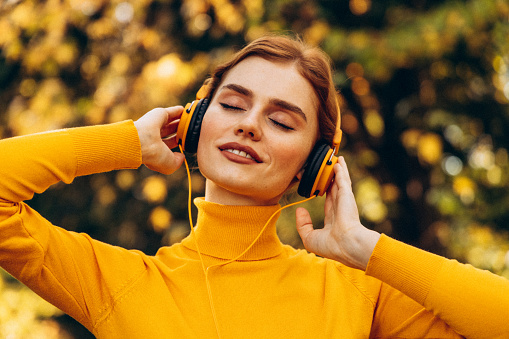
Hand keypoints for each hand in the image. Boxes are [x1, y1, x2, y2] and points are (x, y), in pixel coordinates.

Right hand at [134, 106, 185, 174]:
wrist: (141, 142)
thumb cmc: (153, 155)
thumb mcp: (169, 165)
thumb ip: (177, 162)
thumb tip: (182, 156)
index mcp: (154, 148)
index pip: (168, 144)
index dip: (177, 143)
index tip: (186, 142)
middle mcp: (153, 135)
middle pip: (169, 131)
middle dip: (178, 130)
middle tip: (189, 130)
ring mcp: (155, 124)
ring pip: (170, 121)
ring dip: (179, 120)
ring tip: (190, 120)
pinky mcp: (159, 114)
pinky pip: (171, 112)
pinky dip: (178, 111)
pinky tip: (185, 110)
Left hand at [295, 156, 380, 270]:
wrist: (347, 245)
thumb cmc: (331, 246)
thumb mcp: (310, 238)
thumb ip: (302, 225)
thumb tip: (300, 210)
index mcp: (334, 219)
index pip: (327, 201)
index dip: (322, 192)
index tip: (316, 184)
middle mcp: (340, 208)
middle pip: (333, 188)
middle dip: (328, 178)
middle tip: (323, 167)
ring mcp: (344, 201)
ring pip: (340, 181)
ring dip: (338, 170)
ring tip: (335, 159)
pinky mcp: (347, 195)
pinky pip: (343, 179)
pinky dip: (341, 170)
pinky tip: (339, 161)